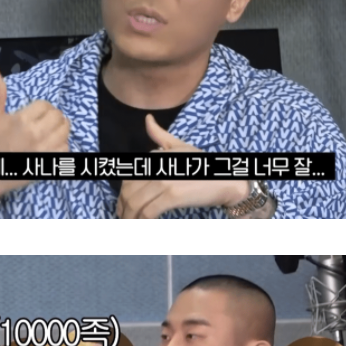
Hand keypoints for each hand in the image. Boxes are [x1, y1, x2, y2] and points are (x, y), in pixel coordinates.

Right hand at [0, 70, 69, 206]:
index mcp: (22, 120)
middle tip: (45, 119)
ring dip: (61, 127)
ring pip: (65, 131)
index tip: (36, 112)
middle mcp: (36, 134)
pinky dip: (63, 143)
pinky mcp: (48, 162)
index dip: (42, 106)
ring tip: (52, 129)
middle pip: (57, 116)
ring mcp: (44, 149)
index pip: (44, 105)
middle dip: (53, 114)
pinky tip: (54, 143)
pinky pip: (65, 148)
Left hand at [116, 115, 250, 218]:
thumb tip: (148, 119)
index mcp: (155, 157)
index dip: (122, 196)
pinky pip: (149, 211)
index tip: (122, 207)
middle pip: (129, 192)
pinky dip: (142, 221)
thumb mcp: (180, 146)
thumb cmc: (203, 165)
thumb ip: (160, 135)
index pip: (129, 179)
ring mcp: (164, 181)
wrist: (224, 180)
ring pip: (136, 203)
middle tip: (123, 219)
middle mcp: (157, 168)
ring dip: (129, 217)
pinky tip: (142, 226)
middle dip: (123, 209)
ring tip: (130, 226)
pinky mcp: (172, 196)